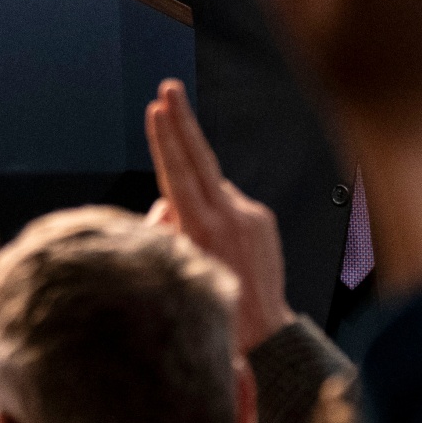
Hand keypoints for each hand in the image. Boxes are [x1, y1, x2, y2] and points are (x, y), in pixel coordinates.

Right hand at [144, 79, 293, 350]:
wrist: (265, 335)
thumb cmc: (211, 306)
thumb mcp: (179, 267)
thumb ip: (169, 228)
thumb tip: (168, 206)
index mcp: (204, 228)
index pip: (178, 173)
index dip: (165, 139)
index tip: (156, 109)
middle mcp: (230, 215)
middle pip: (198, 158)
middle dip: (181, 120)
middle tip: (168, 87)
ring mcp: (251, 216)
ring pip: (208, 187)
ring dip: (193, 198)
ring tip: (196, 246)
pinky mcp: (263, 220)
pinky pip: (227, 204)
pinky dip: (213, 214)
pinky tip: (218, 248)